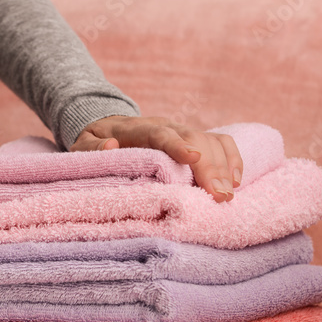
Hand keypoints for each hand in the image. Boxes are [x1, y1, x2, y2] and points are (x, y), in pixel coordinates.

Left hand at [70, 116, 242, 202]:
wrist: (111, 125)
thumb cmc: (97, 141)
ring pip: (212, 142)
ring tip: (229, 195)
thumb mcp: (84, 144)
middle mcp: (168, 126)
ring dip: (224, 167)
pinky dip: (233, 159)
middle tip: (220, 196)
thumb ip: (93, 147)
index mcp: (140, 128)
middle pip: (195, 139)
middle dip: (210, 167)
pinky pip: (221, 143)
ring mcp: (185, 133)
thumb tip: (111, 147)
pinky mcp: (196, 141)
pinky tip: (237, 181)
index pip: (161, 133)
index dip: (177, 145)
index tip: (193, 158)